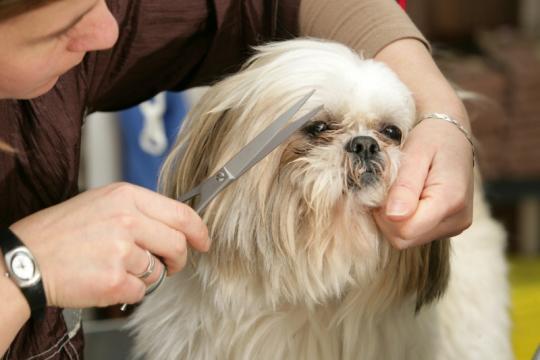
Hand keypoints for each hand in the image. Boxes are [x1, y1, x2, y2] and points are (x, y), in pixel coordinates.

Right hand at [9, 182, 208, 308]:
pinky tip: (107, 281)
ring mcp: (122, 251)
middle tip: (168, 265)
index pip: (181, 213)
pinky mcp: (115, 280)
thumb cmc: (61, 232)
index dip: (198, 230)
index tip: (203, 241)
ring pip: (158, 271)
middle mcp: (127, 220)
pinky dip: (128, 292)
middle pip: (177, 244)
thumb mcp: (102, 203)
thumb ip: (139, 210)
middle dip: (177, 259)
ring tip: (118, 269)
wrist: (26, 260)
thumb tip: (173, 225)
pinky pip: (141, 291)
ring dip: (146, 276)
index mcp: (126, 197)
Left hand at [374, 118, 473, 248]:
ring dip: (394, 219)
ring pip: (408, 239)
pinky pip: (416, 234)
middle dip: (387, 218)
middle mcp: (458, 219)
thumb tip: (393, 216)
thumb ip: (405, 186)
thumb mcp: (415, 154)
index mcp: (451, 200)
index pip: (406, 230)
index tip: (382, 190)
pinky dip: (404, 220)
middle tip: (388, 189)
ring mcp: (455, 226)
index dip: (385, 215)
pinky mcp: (449, 227)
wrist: (453, 134)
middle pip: (405, 239)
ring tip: (399, 191)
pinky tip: (406, 199)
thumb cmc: (433, 138)